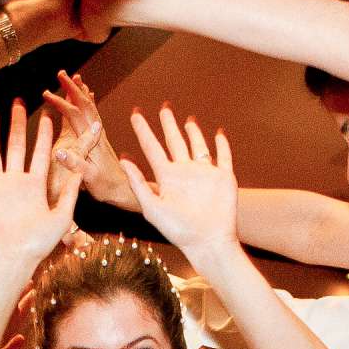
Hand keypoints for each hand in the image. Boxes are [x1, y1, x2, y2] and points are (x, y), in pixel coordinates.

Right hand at [0, 101, 79, 281]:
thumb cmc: (37, 245)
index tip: (49, 115)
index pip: (41, 153)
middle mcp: (15, 182)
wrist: (10, 259)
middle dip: (18, 124)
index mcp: (35, 185)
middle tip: (19, 103)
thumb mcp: (61, 217)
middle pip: (16, 146)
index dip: (45, 134)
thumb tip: (82, 169)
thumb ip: (71, 192)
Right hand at [44, 72, 134, 208]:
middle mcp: (96, 134)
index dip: (61, 103)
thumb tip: (58, 151)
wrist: (127, 190)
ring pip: (90, 107)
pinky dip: (89, 102)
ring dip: (81, 91)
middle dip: (72, 88)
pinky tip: (88, 97)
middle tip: (61, 73)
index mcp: (91, 141)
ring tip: (75, 77)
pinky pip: (93, 115)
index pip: (75, 115)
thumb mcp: (90, 179)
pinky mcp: (100, 140)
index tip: (46, 94)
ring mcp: (99, 135)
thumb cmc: (108, 187)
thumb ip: (75, 164)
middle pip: (84, 105)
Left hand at [120, 107, 239, 261]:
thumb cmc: (179, 230)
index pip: (151, 147)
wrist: (208, 242)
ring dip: (193, 132)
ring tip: (187, 119)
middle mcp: (184, 172)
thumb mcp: (152, 207)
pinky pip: (223, 156)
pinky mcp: (224, 177)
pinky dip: (222, 144)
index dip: (143, 130)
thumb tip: (124, 159)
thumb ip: (138, 183)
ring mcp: (205, 174)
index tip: (135, 114)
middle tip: (163, 107)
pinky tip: (219, 133)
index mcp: (167, 178)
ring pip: (197, 145)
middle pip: (174, 141)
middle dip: (168, 125)